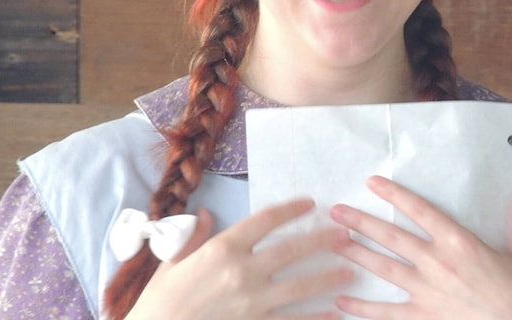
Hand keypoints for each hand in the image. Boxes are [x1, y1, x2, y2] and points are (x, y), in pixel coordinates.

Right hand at [127, 199, 352, 319]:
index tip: (310, 203)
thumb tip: (209, 213)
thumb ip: (196, 235)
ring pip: (299, 287)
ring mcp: (250, 302)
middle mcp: (241, 272)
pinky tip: (333, 314)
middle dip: (322, 241)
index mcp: (222, 248)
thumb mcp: (172, 259)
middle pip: (291, 251)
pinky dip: (314, 318)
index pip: (265, 220)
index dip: (290, 209)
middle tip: (346, 235)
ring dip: (327, 279)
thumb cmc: (160, 299)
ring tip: (350, 272)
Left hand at [329, 176, 511, 319]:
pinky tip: (341, 303)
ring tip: (334, 243)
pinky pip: (386, 313)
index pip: (421, 211)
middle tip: (336, 211)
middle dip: (361, 222)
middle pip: (392, 237)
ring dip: (356, 255)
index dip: (395, 194)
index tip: (373, 182)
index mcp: (460, 243)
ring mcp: (427, 293)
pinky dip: (362, 309)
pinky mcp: (423, 318)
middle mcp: (438, 264)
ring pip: (384, 269)